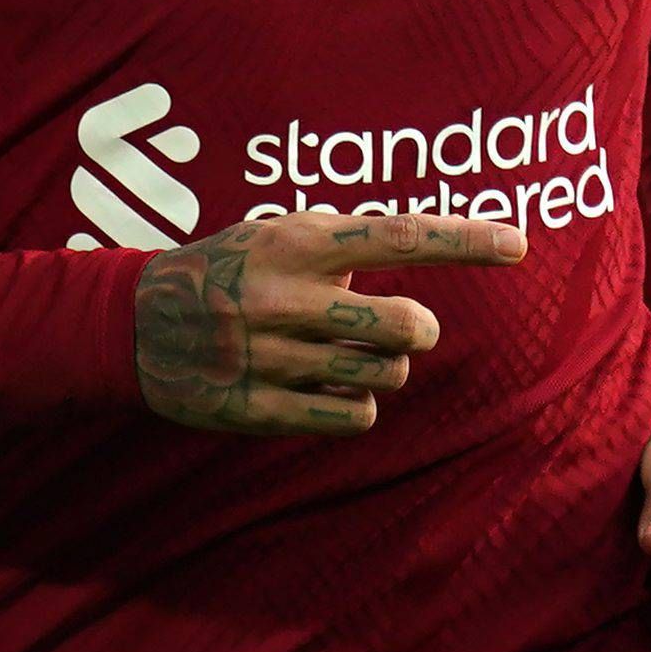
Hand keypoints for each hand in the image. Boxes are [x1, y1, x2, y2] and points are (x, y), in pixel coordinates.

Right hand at [129, 209, 521, 435]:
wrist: (132, 326)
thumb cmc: (229, 269)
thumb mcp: (277, 233)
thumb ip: (345, 242)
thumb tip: (433, 247)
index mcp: (296, 243)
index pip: (399, 236)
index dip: (465, 240)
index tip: (518, 244)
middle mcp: (284, 298)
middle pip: (405, 326)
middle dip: (418, 330)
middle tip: (405, 327)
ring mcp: (269, 357)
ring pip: (384, 378)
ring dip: (386, 369)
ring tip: (351, 355)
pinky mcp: (257, 409)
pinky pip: (350, 418)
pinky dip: (356, 405)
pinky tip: (328, 388)